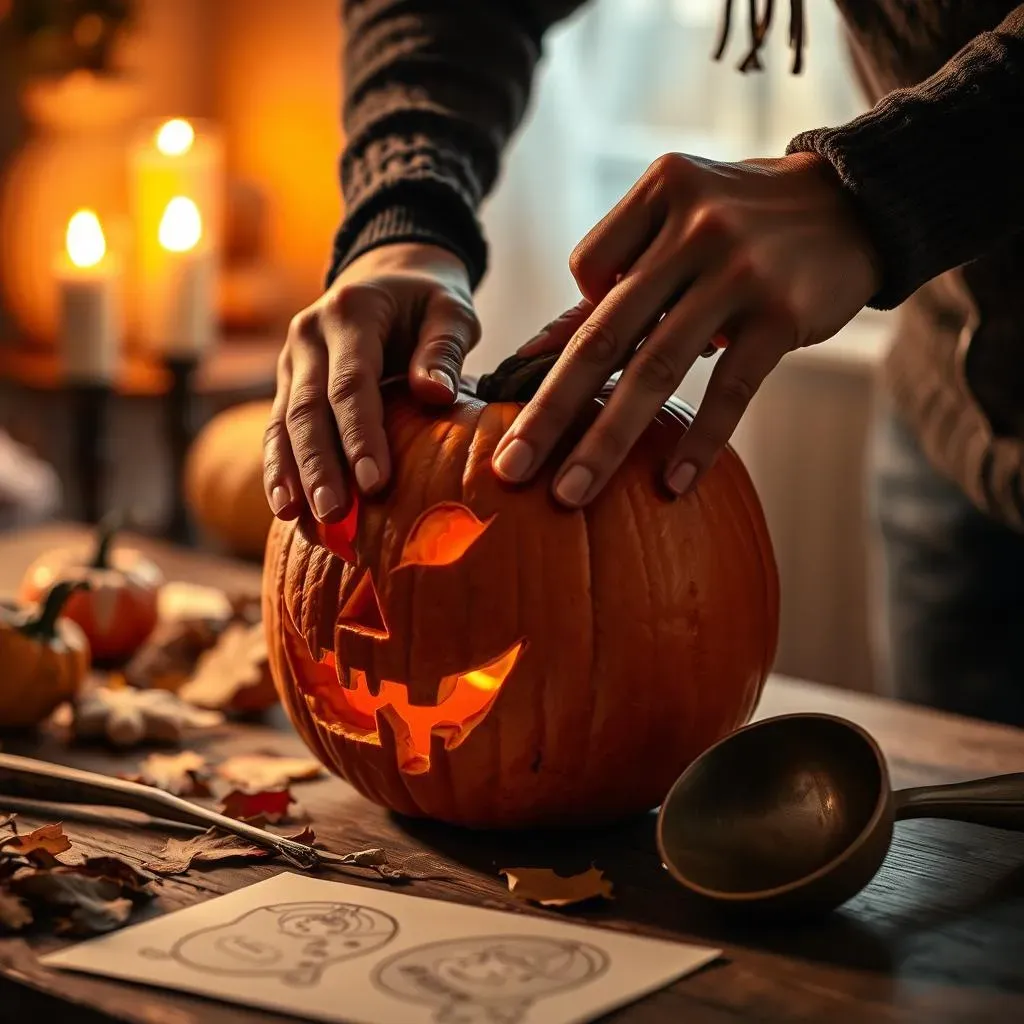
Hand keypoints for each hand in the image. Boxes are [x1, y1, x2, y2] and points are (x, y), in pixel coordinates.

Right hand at [263, 243, 478, 521]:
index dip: (360, 435)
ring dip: (291, 475)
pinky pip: (277, 430)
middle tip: (334, 514)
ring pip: (282, 423)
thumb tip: (435, 395)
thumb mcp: (451, 311)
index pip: (351, 383)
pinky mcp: (287, 385)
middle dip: (319, 466)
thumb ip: (444, 349)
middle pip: (307, 409)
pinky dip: (281, 470)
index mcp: (351, 312)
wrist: (387, 280)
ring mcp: (291, 361)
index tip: (376, 483)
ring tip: (303, 522)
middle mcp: (309, 335)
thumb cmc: (428, 303)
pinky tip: (287, 510)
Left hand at [490, 152, 880, 505]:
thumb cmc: (747, 221)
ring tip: (570, 495)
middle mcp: (693, 227)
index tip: (594, 352)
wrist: (858, 203)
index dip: (581, 314)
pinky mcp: (780, 315)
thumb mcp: (682, 219)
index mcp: (659, 191)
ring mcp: (738, 272)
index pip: (587, 268)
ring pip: (656, 369)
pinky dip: (699, 440)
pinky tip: (673, 485)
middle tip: (509, 469)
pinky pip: (731, 389)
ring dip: (607, 441)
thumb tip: (537, 347)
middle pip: (604, 335)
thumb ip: (619, 275)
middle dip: (549, 410)